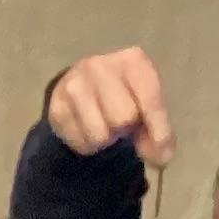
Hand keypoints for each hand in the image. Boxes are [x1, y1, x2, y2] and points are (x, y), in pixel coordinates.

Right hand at [47, 47, 174, 167]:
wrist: (83, 87)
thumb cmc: (124, 95)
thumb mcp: (147, 106)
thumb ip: (158, 131)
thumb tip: (163, 158)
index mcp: (133, 60)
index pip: (150, 100)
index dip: (159, 131)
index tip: (162, 156)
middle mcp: (100, 66)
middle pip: (123, 119)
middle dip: (125, 129)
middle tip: (121, 124)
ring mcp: (75, 85)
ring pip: (100, 135)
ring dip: (105, 140)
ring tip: (104, 126)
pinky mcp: (56, 107)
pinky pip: (80, 143)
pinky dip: (87, 145)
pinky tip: (86, 129)